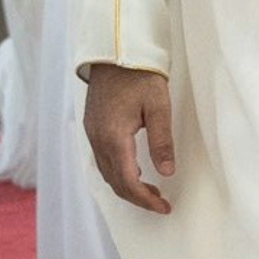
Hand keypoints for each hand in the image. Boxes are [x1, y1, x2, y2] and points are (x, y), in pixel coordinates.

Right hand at [84, 63, 175, 213]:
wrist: (115, 51)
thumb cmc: (139, 74)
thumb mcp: (158, 106)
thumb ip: (162, 141)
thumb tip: (166, 172)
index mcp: (114, 136)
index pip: (128, 181)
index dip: (145, 199)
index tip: (164, 207)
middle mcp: (98, 138)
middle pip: (115, 181)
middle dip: (137, 197)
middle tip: (160, 202)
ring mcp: (91, 132)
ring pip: (107, 172)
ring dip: (127, 185)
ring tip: (150, 189)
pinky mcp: (92, 126)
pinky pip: (102, 159)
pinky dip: (118, 171)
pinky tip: (134, 168)